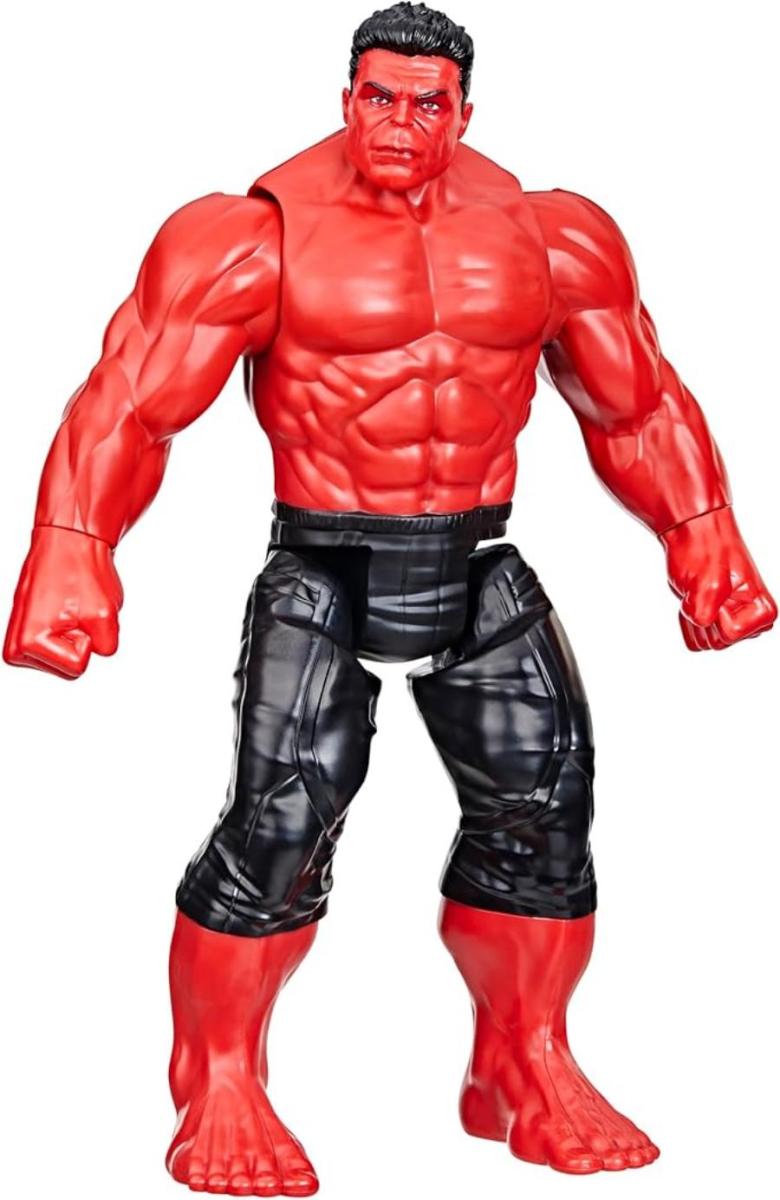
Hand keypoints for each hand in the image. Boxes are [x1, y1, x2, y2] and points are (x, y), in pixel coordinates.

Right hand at [3, 525, 122, 678]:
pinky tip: (65, 608)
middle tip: (74, 609)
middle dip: (81, 640)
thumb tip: (97, 650)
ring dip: (76, 634)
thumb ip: (106, 647)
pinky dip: (70, 629)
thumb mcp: (106, 616)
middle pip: (68, 669)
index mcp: (27, 643)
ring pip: (65, 659)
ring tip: (70, 607)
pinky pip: (61, 646)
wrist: (69, 539)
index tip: (76, 611)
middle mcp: (15, 645)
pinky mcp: (26, 633)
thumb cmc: (81, 571)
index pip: (77, 667)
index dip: (88, 639)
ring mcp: (18, 639)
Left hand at [660, 507, 775, 650]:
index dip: (715, 613)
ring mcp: (733, 620)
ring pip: (705, 642)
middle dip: (703, 617)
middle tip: (705, 591)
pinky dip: (688, 620)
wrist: (694, 532)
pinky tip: (694, 599)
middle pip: (717, 643)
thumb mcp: (708, 583)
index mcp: (763, 611)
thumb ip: (704, 614)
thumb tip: (701, 623)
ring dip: (694, 618)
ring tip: (699, 593)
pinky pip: (696, 637)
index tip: (718, 589)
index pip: (730, 635)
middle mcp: (752, 620)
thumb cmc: (706, 549)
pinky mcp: (715, 619)